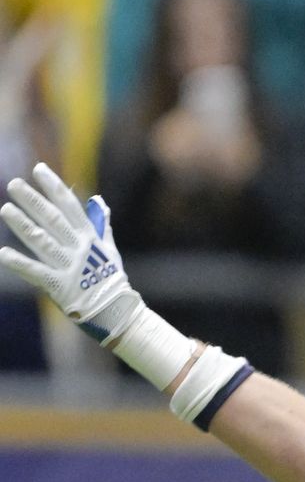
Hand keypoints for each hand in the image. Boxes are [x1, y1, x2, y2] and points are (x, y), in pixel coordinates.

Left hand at [0, 163, 142, 341]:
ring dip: (23, 225)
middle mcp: (79, 249)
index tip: (39, 169)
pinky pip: (37, 272)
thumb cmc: (111, 280)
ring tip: (5, 210)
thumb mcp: (109, 250)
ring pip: (43, 241)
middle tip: (14, 184)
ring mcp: (70, 267)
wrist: (117, 312)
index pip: (70, 207)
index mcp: (89, 238)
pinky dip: (20, 264)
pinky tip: (3, 253)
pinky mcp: (60, 286)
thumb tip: (99, 201)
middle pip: (53, 220)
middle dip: (34, 201)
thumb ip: (101, 225)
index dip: (54, 187)